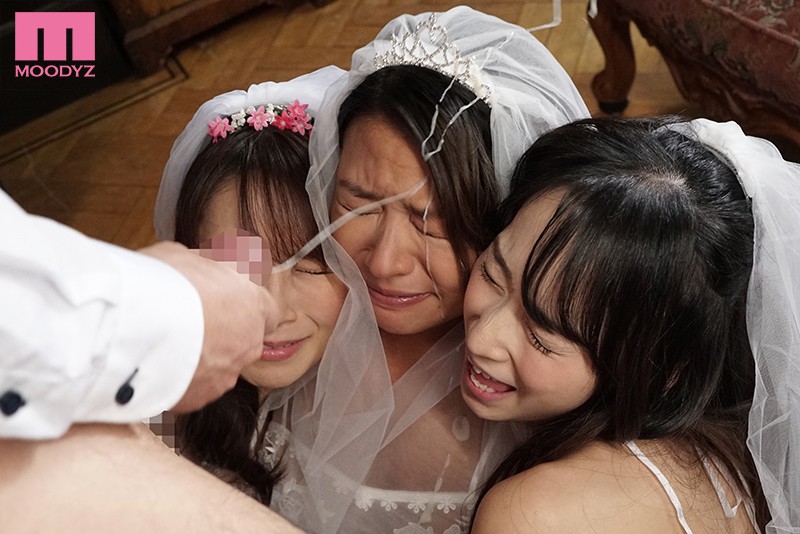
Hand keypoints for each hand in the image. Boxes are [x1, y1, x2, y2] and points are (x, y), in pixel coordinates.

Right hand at [140, 237, 275, 412]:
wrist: (136, 324)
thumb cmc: (164, 284)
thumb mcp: (185, 257)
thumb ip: (203, 270)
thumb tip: (199, 270)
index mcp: (253, 305)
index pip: (268, 312)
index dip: (246, 309)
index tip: (227, 305)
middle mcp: (248, 343)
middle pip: (244, 342)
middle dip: (221, 335)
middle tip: (189, 324)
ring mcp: (226, 373)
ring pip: (219, 367)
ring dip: (201, 358)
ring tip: (168, 345)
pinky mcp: (201, 397)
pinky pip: (194, 388)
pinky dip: (180, 379)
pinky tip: (158, 365)